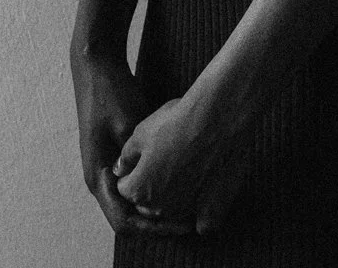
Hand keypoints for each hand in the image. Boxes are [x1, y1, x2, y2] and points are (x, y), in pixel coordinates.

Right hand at [70, 49, 186, 238]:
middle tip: (191, 222)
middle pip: (129, 217)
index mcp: (98, 175)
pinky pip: (134, 185)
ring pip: (132, 202)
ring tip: (189, 209)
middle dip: (159, 223)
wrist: (97, 66)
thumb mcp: (128, 125)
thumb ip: (139, 157)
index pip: (123, 221)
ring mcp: (106, 168)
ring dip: (157, 208)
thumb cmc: (111, 93)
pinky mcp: (115, 156)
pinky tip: (178, 186)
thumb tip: (162, 182)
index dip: (153, 229)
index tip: (181, 226)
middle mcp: (100, 178)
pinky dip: (153, 191)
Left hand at [113, 84, 252, 237]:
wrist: (217, 119)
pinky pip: (199, 218)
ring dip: (170, 195)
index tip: (139, 156)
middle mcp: (160, 207)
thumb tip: (120, 168)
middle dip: (147, 186)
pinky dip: (197, 210)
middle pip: (146, 202)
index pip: (125, 188)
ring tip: (180, 168)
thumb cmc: (176, 123)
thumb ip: (127, 156)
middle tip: (159, 160)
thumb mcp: (141, 133)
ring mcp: (186, 209)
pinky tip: (200, 193)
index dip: (130, 170)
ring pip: (170, 208)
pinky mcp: (209, 207)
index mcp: (138, 191)